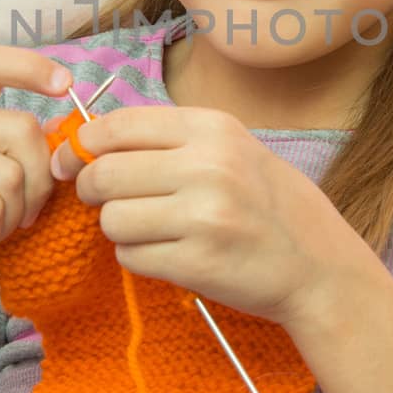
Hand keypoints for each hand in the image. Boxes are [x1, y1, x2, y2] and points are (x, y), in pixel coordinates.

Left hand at [51, 105, 373, 328]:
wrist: (321, 266)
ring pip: (113, 219)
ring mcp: (204, 216)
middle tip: (105, 200)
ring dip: (119, 228)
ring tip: (149, 229)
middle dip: (92, 190)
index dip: (83, 144)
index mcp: (214, 128)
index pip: (118, 125)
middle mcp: (208, 166)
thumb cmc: (272, 205)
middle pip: (105, 173)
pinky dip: (137, 257)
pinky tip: (167, 253)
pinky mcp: (198, 263)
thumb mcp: (234, 149)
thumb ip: (171, 140)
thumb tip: (90, 139)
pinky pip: (131, 257)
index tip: (72, 160)